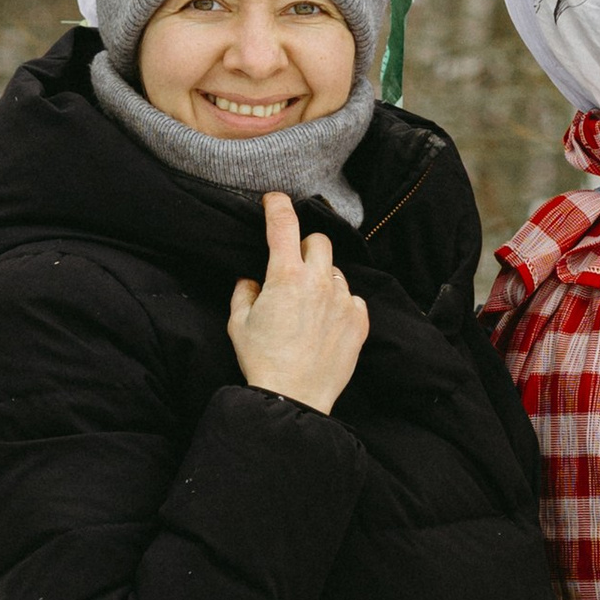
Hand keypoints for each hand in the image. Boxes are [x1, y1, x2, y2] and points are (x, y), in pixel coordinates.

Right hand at [228, 193, 368, 412]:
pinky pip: (353, 299)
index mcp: (285, 275)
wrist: (294, 398)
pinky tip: (326, 323)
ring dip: (322, 279)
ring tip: (308, 307)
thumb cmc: (262, 361)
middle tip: (292, 268)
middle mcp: (319, 281)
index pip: (283, 224)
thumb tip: (252, 281)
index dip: (277, 205)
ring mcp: (344, 300)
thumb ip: (245, 293)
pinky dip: (340, 304)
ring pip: (335, 272)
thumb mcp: (239, 323)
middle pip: (319, 241)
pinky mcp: (360, 321)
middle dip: (304, 248)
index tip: (274, 200)